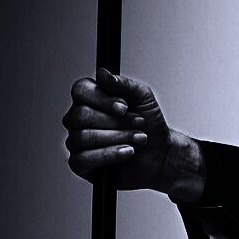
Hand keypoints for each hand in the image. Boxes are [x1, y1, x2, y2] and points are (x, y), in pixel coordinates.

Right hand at [62, 68, 204, 200]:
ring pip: (83, 137)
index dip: (102, 99)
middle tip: (139, 124)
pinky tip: (127, 152)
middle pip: (81, 115)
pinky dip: (109, 155)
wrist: (162, 154)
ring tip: (139, 139)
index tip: (124, 107)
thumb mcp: (144, 98)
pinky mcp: (80, 164)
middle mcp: (79, 120)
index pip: (80, 90)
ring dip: (118, 138)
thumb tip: (102, 73)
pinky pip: (82, 159)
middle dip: (116, 122)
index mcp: (90, 100)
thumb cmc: (150, 126)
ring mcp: (77, 142)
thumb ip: (123, 84)